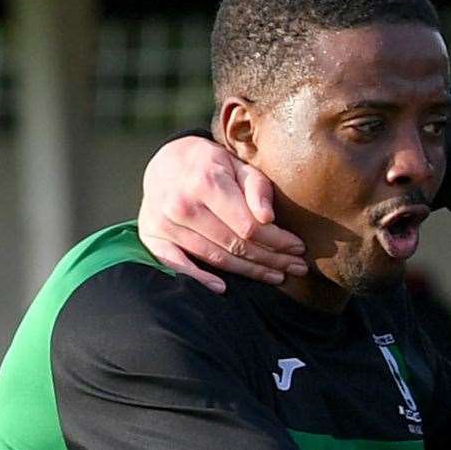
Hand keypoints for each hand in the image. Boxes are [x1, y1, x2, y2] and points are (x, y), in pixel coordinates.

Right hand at [139, 135, 306, 291]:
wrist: (166, 161)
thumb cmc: (211, 164)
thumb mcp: (238, 164)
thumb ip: (256, 187)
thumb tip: (267, 218)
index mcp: (205, 183)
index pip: (249, 226)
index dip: (278, 241)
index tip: (299, 247)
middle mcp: (182, 205)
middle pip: (235, 245)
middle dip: (271, 259)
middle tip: (296, 267)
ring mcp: (164, 223)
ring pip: (216, 257)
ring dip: (249, 271)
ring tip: (276, 276)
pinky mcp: (152, 236)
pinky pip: (176, 264)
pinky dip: (199, 279)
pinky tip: (223, 288)